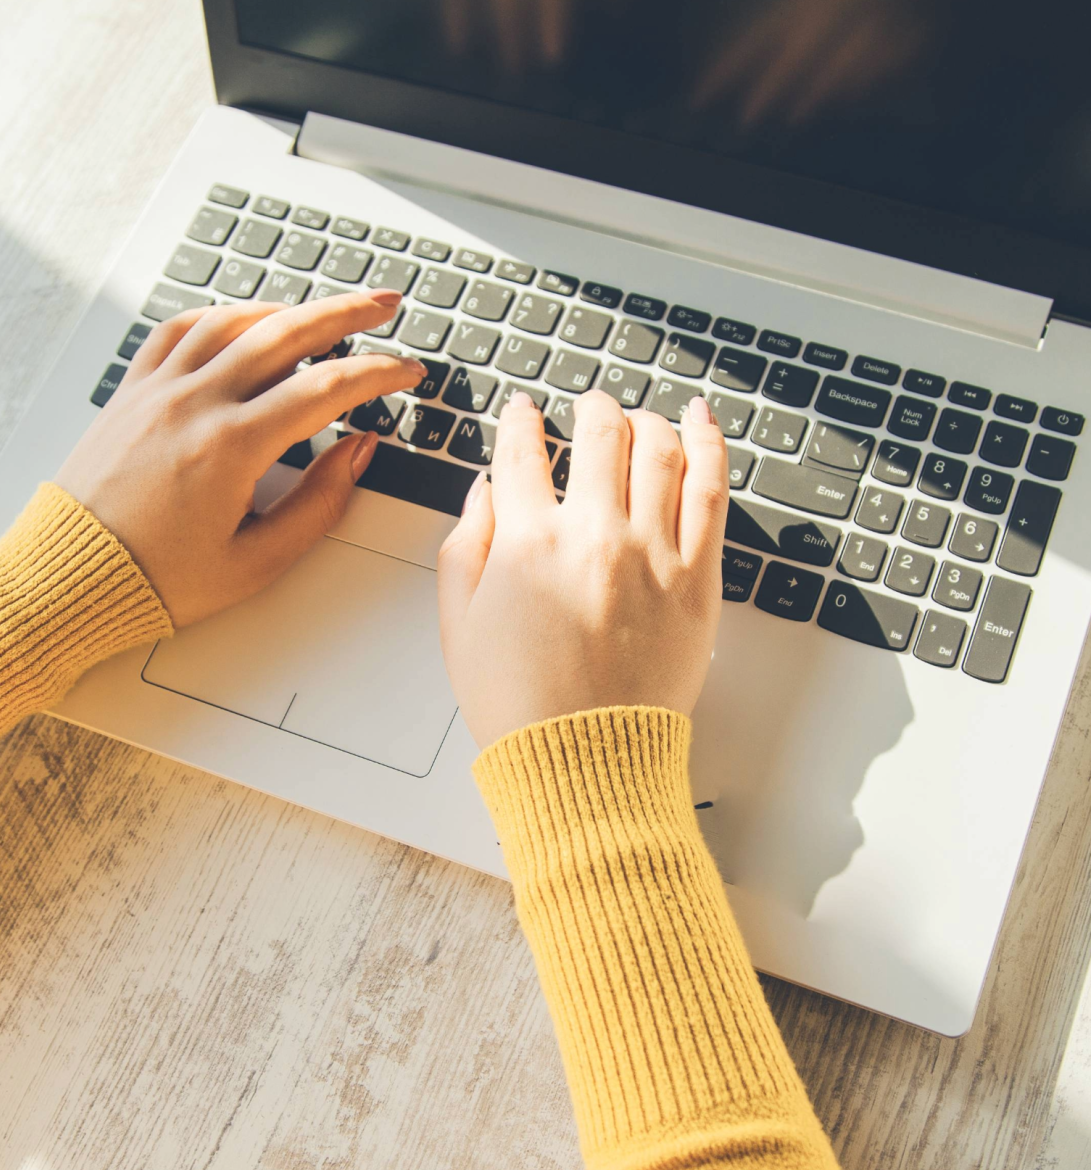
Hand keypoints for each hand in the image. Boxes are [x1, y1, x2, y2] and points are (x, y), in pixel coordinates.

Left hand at [55, 290, 424, 626]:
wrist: (69, 579)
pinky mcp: (132, 392)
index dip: (377, 374)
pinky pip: (178, 330)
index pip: (325, 389)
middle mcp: (194, 404)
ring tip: (324, 311)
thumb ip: (318, 505)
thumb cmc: (157, 580)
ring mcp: (157, 390)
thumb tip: (358, 453)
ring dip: (287, 307)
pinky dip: (221, 316)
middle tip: (386, 305)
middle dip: (347, 313)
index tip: (406, 370)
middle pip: (285, 333)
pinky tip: (244, 320)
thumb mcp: (255, 561)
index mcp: (230, 447)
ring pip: (233, 321)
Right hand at [438, 390, 728, 749]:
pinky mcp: (697, 578)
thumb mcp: (458, 625)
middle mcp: (594, 535)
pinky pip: (710, 491)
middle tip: (589, 407)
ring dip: (646, 421)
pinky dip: (708, 445)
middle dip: (591, 408)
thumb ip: (466, 545)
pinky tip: (702, 421)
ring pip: (659, 449)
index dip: (519, 422)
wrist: (584, 762)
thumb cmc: (519, 704)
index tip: (522, 412)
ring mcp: (653, 552)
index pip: (521, 452)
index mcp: (527, 542)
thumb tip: (484, 489)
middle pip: (599, 433)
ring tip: (640, 419)